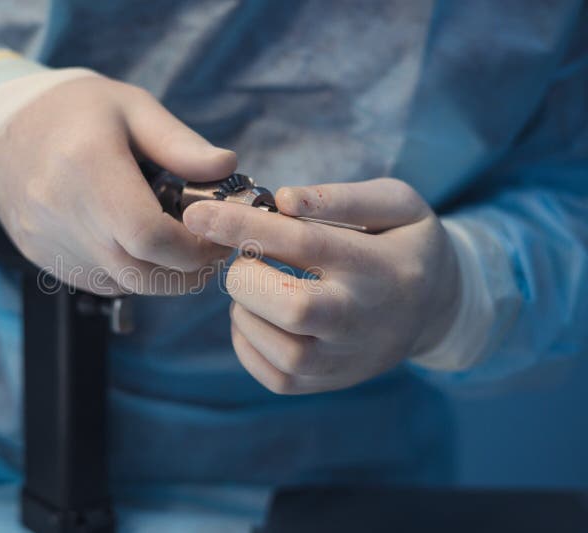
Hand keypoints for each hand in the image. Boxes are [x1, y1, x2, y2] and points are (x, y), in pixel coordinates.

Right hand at [0, 74, 235, 294]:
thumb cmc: (74, 111)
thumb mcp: (132, 107)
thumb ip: (181, 143)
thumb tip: (227, 168)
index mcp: (88, 168)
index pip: (149, 237)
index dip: (194, 249)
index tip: (217, 237)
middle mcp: (62, 214)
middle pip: (142, 273)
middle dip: (188, 271)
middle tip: (210, 248)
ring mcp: (48, 242)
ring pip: (124, 285)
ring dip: (162, 274)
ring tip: (176, 241)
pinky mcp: (41, 258)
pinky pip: (101, 282)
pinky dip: (131, 272)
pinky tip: (136, 242)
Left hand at [183, 178, 460, 393]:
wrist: (437, 309)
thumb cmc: (404, 245)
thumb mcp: (395, 205)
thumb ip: (342, 198)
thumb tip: (282, 200)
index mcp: (377, 267)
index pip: (303, 243)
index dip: (243, 226)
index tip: (197, 213)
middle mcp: (361, 319)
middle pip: (290, 306)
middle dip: (246, 275)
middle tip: (245, 257)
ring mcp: (345, 360)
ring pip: (278, 348)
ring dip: (246, 309)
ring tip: (257, 284)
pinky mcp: (327, 383)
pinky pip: (272, 374)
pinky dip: (248, 342)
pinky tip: (258, 314)